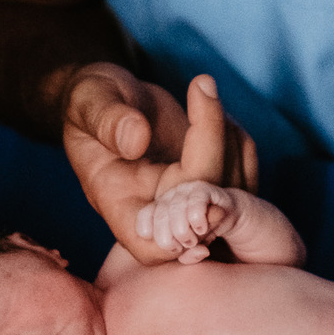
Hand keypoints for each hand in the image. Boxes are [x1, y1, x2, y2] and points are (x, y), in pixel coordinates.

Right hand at [62, 64, 256, 260]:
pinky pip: (243, 173)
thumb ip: (108, 120)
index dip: (181, 230)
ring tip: (204, 91)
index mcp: (119, 203)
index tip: (194, 170)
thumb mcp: (90, 101)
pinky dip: (239, 139)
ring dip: (232, 140)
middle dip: (213, 147)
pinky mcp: (211, 178)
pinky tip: (215, 107)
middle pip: (203, 210)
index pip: (154, 245)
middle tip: (203, 89)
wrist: (111, 95)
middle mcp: (159, 209)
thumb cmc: (93, 100)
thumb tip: (137, 139)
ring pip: (233, 195)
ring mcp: (188, 196)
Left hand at [136, 180, 229, 263]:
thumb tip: (198, 252)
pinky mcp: (204, 189)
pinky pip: (196, 202)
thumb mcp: (191, 248)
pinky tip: (202, 229)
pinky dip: (197, 219)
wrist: (228, 214)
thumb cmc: (202, 232)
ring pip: (177, 209)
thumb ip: (187, 255)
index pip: (145, 216)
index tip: (165, 247)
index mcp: (161, 207)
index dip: (150, 232)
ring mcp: (187, 190)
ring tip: (192, 241)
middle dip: (168, 238)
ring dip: (183, 231)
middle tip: (180, 248)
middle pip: (160, 215)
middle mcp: (171, 195)